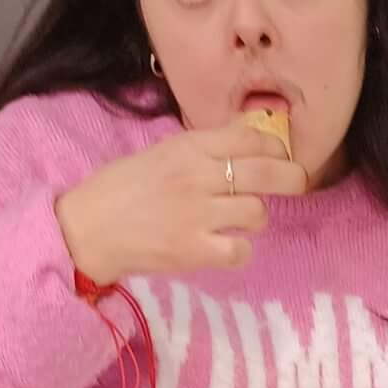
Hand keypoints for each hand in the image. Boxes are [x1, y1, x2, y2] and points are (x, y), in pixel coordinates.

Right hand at [54, 123, 305, 282]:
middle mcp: (198, 176)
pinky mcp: (195, 250)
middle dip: (292, 177)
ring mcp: (198, 214)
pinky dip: (240, 250)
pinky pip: (241, 250)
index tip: (280, 154)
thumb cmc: (122, 189)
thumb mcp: (161, 153)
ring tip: (239, 219)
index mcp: (188, 147)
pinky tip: (227, 246)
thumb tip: (246, 142)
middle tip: (298, 183)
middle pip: (267, 171)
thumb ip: (201, 150)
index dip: (275, 146)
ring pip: (257, 212)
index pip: (250, 137)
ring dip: (255, 217)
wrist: (89, 228)